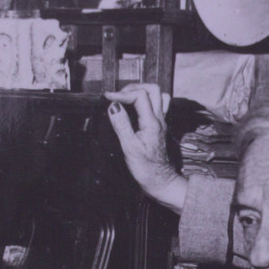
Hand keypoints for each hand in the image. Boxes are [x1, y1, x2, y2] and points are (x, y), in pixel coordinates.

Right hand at [105, 83, 187, 212]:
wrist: (160, 181)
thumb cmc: (145, 168)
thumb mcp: (129, 148)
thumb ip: (122, 124)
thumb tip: (113, 105)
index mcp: (152, 122)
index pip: (139, 96)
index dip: (122, 94)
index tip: (107, 98)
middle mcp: (159, 119)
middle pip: (153, 90)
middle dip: (134, 87)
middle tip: (118, 95)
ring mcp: (161, 122)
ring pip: (159, 95)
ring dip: (142, 92)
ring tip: (127, 97)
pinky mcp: (159, 126)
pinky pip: (159, 105)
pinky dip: (147, 100)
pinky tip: (136, 107)